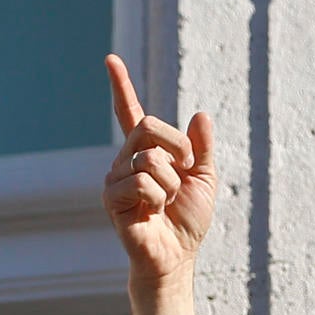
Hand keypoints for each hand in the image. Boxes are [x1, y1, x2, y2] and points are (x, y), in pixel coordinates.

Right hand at [102, 55, 215, 314]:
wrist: (178, 256)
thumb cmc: (187, 221)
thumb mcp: (204, 180)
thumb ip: (202, 149)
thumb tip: (200, 115)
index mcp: (146, 152)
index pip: (130, 112)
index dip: (121, 86)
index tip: (110, 59)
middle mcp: (126, 159)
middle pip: (148, 125)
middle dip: (177, 147)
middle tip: (184, 172)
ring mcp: (116, 177)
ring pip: (149, 158)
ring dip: (171, 182)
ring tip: (165, 202)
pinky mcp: (111, 198)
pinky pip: (141, 181)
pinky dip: (158, 196)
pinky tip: (153, 212)